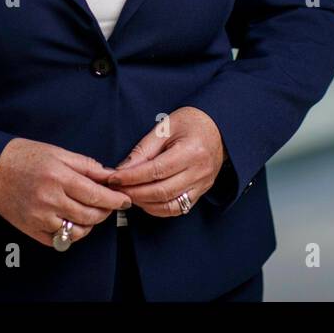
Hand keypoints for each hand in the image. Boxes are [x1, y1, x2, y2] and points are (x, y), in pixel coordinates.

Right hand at [0, 138, 131, 247]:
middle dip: (104, 212)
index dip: (114, 200)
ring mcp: (40, 218)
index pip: (96, 195)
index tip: (124, 200)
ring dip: (89, 225)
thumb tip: (108, 175)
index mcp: (58, 177)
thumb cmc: (25, 157)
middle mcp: (50, 200)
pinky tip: (71, 221)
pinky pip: (59, 240)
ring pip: (77, 231)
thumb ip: (85, 165)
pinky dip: (70, 233)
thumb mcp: (57, 152)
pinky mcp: (31, 229)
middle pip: (89, 216)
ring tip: (90, 213)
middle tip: (108, 205)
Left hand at [105, 107, 225, 217]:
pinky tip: (145, 201)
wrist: (219, 128)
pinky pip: (178, 209)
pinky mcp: (201, 192)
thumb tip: (122, 169)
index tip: (114, 178)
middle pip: (162, 191)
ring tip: (128, 195)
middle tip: (116, 190)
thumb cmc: (191, 123)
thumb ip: (144, 149)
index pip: (156, 171)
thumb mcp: (165, 127)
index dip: (131, 177)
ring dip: (145, 203)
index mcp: (191, 151)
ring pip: (169, 205)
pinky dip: (158, 209)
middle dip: (134, 193)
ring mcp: (202, 185)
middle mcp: (199, 172)